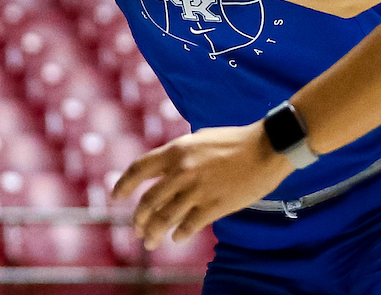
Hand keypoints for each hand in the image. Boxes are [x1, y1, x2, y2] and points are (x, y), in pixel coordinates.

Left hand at [111, 120, 292, 249]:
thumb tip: (161, 168)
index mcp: (176, 150)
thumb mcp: (198, 139)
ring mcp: (198, 189)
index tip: (115, 196)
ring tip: (149, 241)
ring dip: (154, 232)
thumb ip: (178, 155)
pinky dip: (179, 234)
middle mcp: (182, 170)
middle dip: (138, 218)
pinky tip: (176, 238)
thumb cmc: (232, 142)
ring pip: (165, 217)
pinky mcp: (215, 205)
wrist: (265, 148)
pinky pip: (189, 225)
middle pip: (149, 200)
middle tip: (136, 228)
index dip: (123, 184)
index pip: (139, 168)